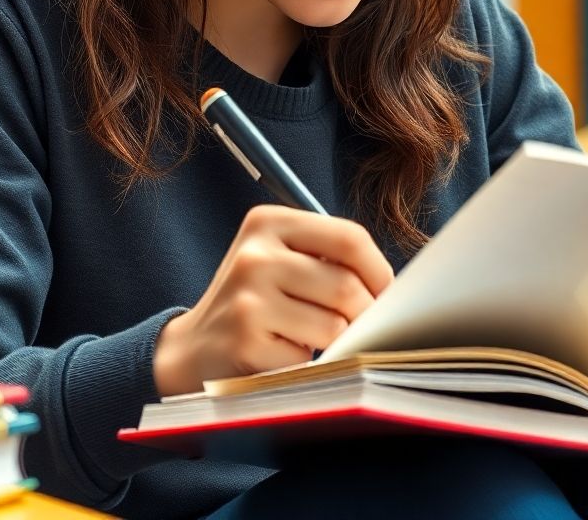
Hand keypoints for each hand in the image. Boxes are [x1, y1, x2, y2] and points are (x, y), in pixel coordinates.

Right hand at [153, 205, 393, 395]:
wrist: (192, 348)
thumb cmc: (255, 301)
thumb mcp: (281, 260)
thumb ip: (328, 260)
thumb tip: (395, 289)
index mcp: (268, 222)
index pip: (349, 237)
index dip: (379, 270)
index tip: (388, 295)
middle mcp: (255, 254)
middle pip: (346, 285)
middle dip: (366, 315)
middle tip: (362, 329)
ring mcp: (248, 298)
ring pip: (333, 326)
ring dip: (337, 343)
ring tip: (318, 340)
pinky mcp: (245, 342)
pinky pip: (307, 359)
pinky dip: (307, 365)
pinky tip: (285, 357)